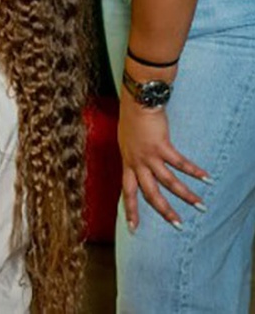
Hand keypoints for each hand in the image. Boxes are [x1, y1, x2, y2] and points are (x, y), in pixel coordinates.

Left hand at [118, 92, 209, 230]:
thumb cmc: (131, 120)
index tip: (133, 228)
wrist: (136, 104)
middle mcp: (136, 163)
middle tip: (178, 225)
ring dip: (186, 194)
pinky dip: (194, 170)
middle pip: (150, 194)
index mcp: (127, 164)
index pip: (127, 192)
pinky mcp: (161, 146)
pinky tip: (206, 178)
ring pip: (168, 182)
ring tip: (200, 205)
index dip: (130, 210)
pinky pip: (179, 163)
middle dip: (164, 210)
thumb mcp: (126, 142)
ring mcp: (149, 156)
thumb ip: (132, 155)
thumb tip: (137, 164)